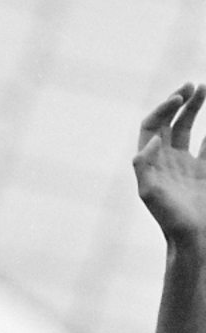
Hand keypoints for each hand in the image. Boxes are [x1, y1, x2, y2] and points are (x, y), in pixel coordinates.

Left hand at [134, 83, 205, 249]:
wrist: (190, 237)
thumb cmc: (168, 217)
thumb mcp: (150, 192)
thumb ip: (144, 165)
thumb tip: (152, 139)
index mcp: (150, 161)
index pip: (152, 126)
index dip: (163, 109)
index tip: (179, 97)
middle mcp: (165, 159)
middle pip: (170, 122)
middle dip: (181, 102)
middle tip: (195, 84)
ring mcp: (184, 164)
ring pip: (188, 129)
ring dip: (195, 108)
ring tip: (204, 88)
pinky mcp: (201, 172)